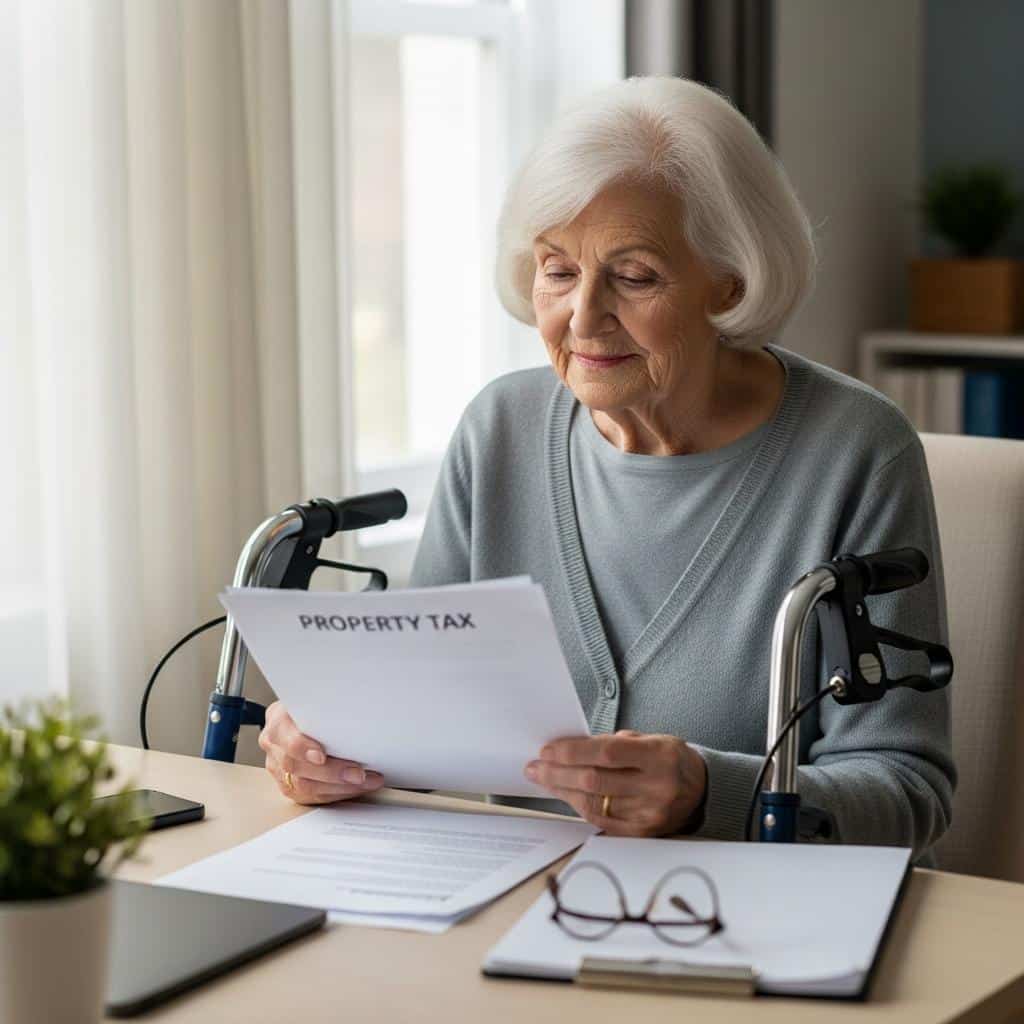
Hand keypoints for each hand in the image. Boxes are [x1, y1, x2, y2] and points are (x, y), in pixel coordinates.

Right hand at [258, 701, 384, 804]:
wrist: (302, 718)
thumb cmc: (316, 708)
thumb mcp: (318, 700)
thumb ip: (328, 709)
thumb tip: (359, 714)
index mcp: (278, 720)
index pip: (285, 735)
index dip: (302, 748)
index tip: (321, 756)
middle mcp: (274, 745)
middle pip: (296, 766)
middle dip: (332, 773)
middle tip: (359, 774)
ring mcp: (278, 767)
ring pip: (304, 786)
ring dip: (340, 787)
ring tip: (367, 781)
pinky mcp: (288, 785)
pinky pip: (310, 796)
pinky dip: (337, 793)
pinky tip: (356, 787)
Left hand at [524, 730, 706, 836]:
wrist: (703, 790)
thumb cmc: (670, 759)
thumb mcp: (651, 739)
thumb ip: (614, 743)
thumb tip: (571, 748)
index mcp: (659, 756)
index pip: (607, 753)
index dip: (573, 751)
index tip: (548, 749)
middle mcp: (656, 787)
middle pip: (595, 780)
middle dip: (558, 773)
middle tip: (535, 766)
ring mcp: (650, 814)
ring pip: (594, 803)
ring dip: (563, 791)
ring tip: (543, 779)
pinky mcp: (643, 833)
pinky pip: (602, 822)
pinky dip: (579, 807)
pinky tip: (565, 796)